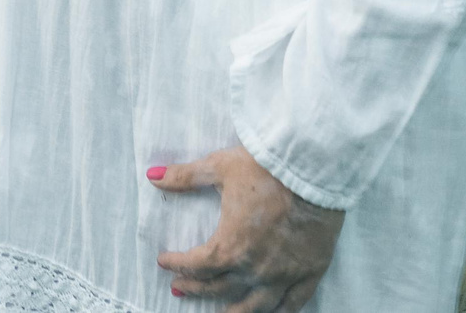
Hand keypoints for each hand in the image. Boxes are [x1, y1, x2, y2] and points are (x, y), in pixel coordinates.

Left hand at [151, 143, 342, 309]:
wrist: (313, 170)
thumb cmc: (264, 168)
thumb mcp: (218, 167)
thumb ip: (184, 177)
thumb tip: (152, 175)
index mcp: (231, 245)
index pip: (197, 265)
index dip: (177, 265)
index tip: (164, 261)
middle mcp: (256, 268)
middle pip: (220, 288)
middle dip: (196, 288)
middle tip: (180, 287)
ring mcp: (285, 274)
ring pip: (256, 306)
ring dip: (234, 311)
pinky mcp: (311, 272)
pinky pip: (294, 304)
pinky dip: (279, 312)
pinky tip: (269, 312)